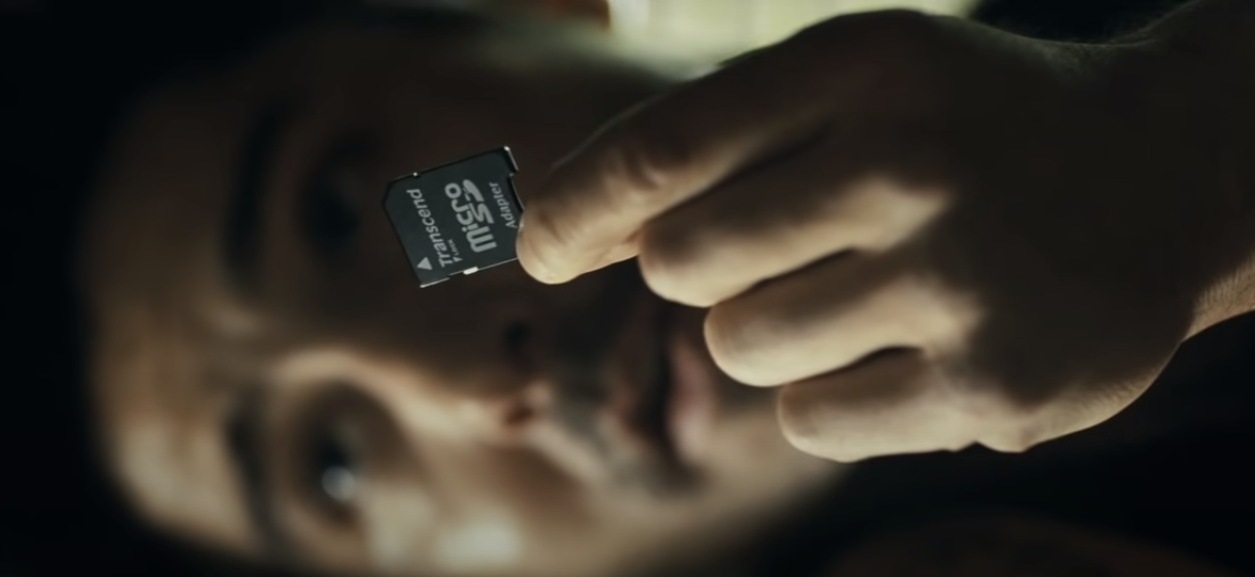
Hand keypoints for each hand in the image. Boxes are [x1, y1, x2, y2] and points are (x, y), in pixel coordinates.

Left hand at [517, 9, 1254, 460]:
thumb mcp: (857, 81)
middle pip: (683, 261)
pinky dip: (827, 393)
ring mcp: (961, 279)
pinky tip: (905, 347)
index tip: (536, 250)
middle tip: (789, 243)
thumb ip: (719, 140)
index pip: (662, 152)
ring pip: (741, 347)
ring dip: (767, 331)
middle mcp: (913, 162)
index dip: (574, 210)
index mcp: (866, 64)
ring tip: (862, 292)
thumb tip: (571, 231)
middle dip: (703, 266)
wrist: (1158, 177)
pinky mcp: (993, 385)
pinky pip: (809, 419)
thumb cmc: (962, 127)